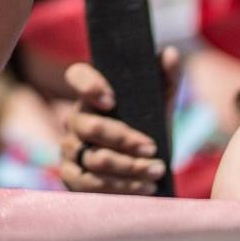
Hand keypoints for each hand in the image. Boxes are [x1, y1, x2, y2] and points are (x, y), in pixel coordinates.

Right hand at [59, 46, 179, 194]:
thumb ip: (167, 79)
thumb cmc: (152, 135)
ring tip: (156, 170)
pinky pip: (87, 183)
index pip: (77, 75)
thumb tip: (169, 53)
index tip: (112, 100)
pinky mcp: (71, 177)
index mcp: (93, 96)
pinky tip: (144, 187)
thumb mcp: (162, 107)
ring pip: (93, 158)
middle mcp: (76, 120)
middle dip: (124, 139)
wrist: (152, 176)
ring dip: (129, 167)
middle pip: (89, 126)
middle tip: (152, 148)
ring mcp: (70, 149)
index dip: (89, 84)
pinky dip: (120, 187)